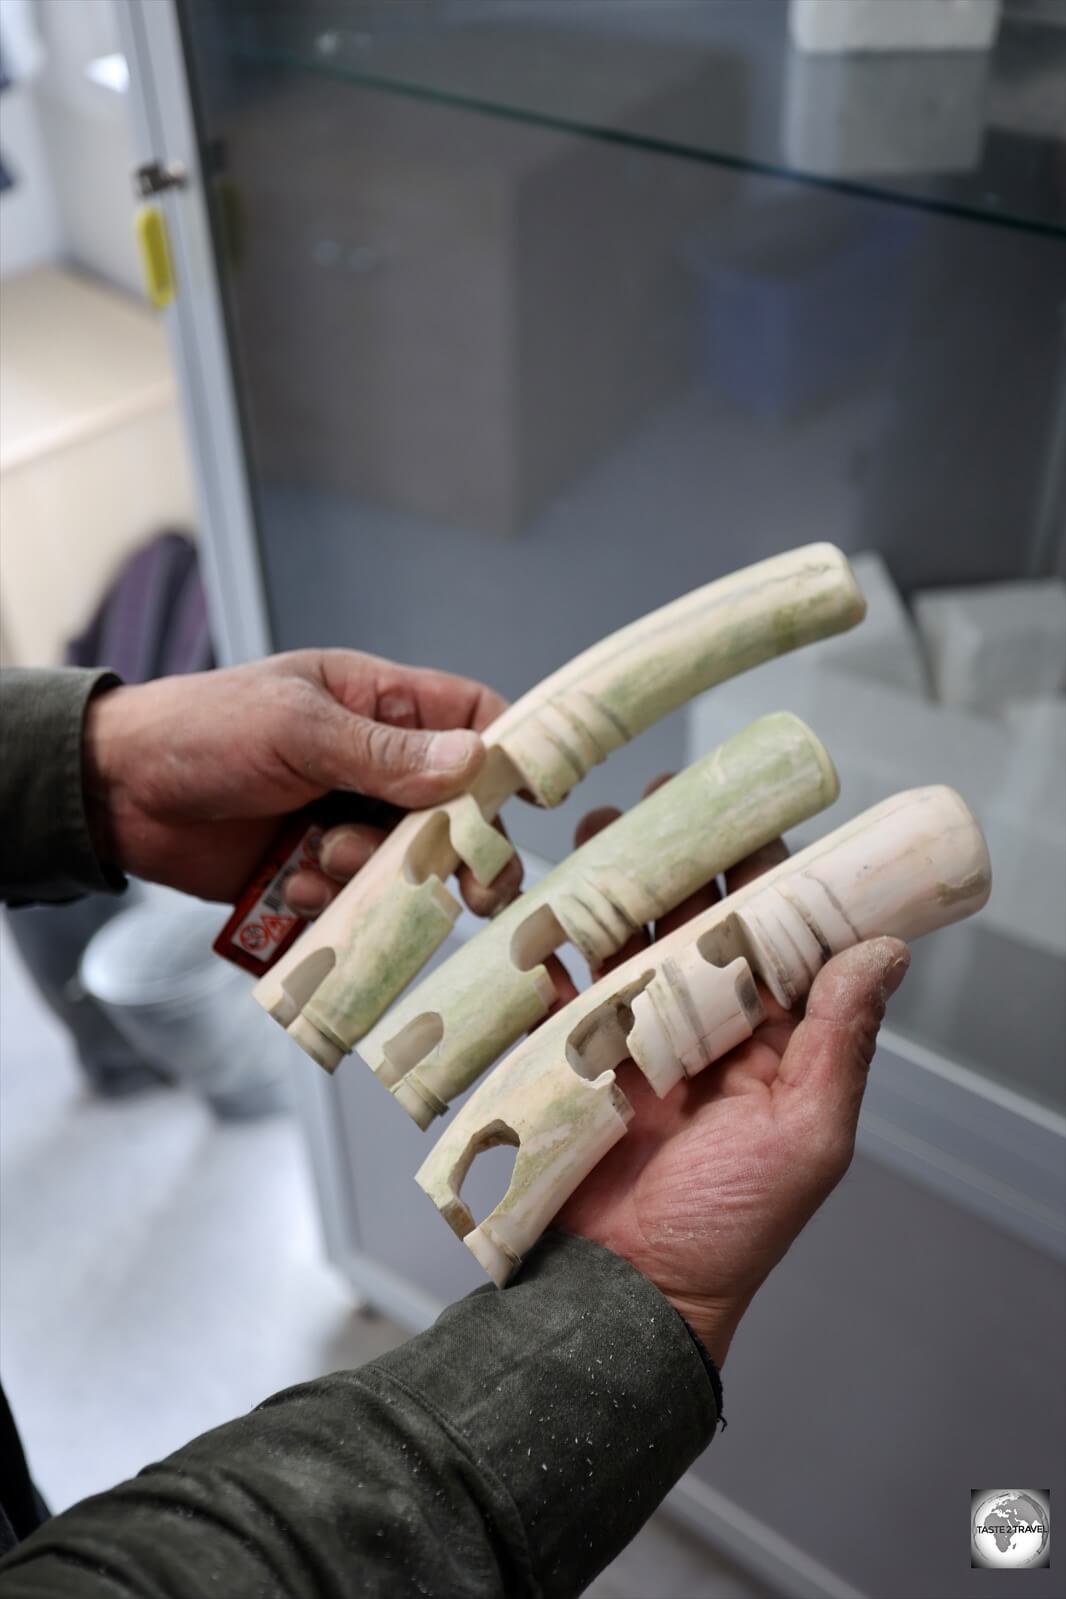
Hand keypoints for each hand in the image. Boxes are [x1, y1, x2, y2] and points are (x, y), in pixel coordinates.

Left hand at [83, 650, 521, 908]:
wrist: (112, 794)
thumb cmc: (202, 731)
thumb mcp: (295, 727)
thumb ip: (384, 752)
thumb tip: (475, 759)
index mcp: (378, 705)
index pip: (472, 719)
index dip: (510, 754)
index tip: (534, 799)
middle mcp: (374, 765)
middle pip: (457, 809)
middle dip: (460, 846)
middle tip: (474, 885)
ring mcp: (345, 821)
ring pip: (407, 864)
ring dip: (377, 874)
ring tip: (323, 858)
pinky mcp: (314, 873)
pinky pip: (355, 901)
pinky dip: (332, 901)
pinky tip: (291, 882)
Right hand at [552, 793, 909, 1366]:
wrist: (623, 1296)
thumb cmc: (728, 1229)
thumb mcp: (804, 1135)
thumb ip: (837, 1041)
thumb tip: (884, 951)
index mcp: (770, 1046)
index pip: (775, 942)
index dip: (766, 879)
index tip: (750, 817)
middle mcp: (704, 1034)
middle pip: (694, 929)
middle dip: (678, 866)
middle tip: (659, 806)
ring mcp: (633, 1046)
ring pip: (625, 947)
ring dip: (612, 892)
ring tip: (599, 837)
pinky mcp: (569, 1062)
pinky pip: (556, 994)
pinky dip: (546, 954)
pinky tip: (539, 913)